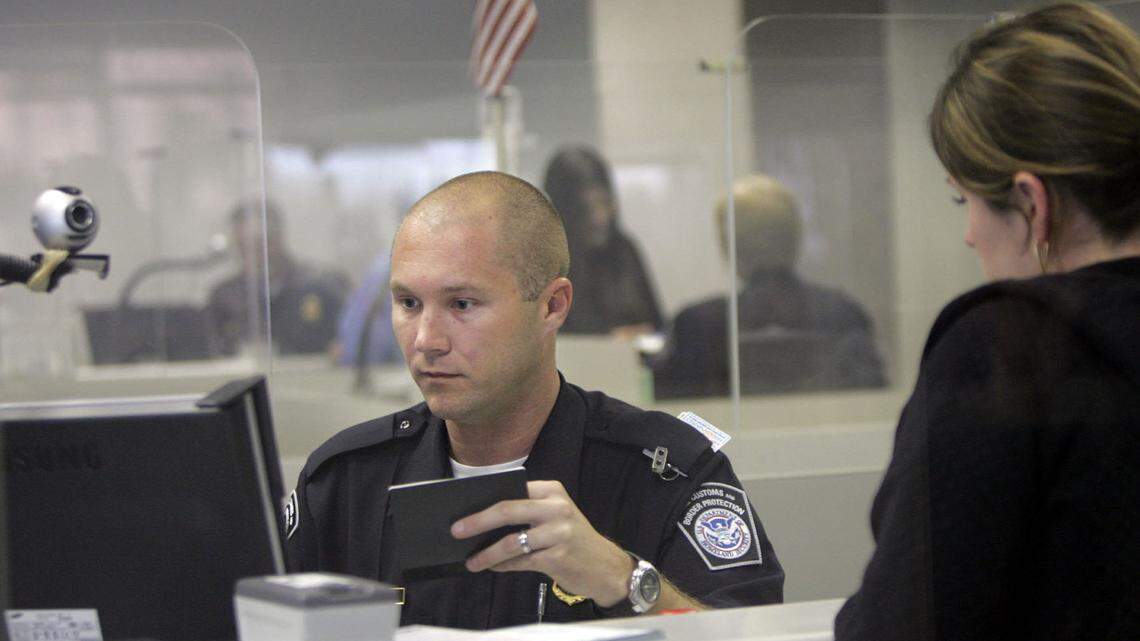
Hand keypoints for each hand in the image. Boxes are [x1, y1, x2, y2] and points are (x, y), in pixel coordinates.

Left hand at [450, 480, 632, 606]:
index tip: (462, 506)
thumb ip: (526, 512)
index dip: (485, 499)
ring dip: (487, 553)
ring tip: (472, 561)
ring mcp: (559, 533)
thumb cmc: (573, 539)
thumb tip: (482, 521)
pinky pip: (521, 561)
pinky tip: (492, 567)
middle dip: (478, 521)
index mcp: (552, 491)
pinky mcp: (558, 557)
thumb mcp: (555, 516)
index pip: (512, 490)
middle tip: (456, 530)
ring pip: (512, 541)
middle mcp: (557, 508)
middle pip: (508, 510)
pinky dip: (503, 566)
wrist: (606, 566)